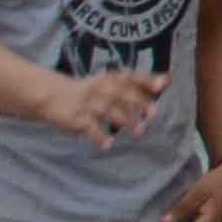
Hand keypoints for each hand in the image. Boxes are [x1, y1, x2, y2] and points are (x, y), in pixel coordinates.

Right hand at [42, 64, 166, 147]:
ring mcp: (89, 104)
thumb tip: (168, 80)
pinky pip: (89, 127)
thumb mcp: (113, 83)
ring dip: (124, 120)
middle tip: (155, 113)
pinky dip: (98, 136)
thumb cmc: (93, 91)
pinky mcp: (76, 119)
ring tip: (139, 131)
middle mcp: (102, 89)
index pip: (132, 77)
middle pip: (122, 93)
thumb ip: (140, 83)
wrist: (53, 95)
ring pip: (108, 110)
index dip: (147, 80)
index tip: (163, 84)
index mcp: (112, 79)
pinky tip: (109, 144)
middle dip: (138, 101)